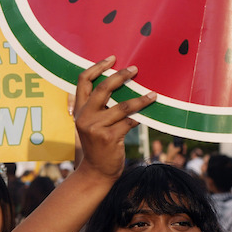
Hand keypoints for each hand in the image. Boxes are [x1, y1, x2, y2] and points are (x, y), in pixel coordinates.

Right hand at [73, 57, 155, 181]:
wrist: (96, 172)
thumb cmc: (99, 145)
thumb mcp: (92, 124)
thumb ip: (100, 108)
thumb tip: (124, 86)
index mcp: (78, 110)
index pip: (82, 81)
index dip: (97, 67)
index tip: (112, 58)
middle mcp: (83, 117)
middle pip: (103, 88)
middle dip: (120, 76)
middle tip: (135, 69)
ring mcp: (95, 128)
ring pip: (122, 106)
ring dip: (140, 99)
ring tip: (153, 94)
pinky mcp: (108, 138)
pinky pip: (129, 122)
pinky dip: (139, 118)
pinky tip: (146, 116)